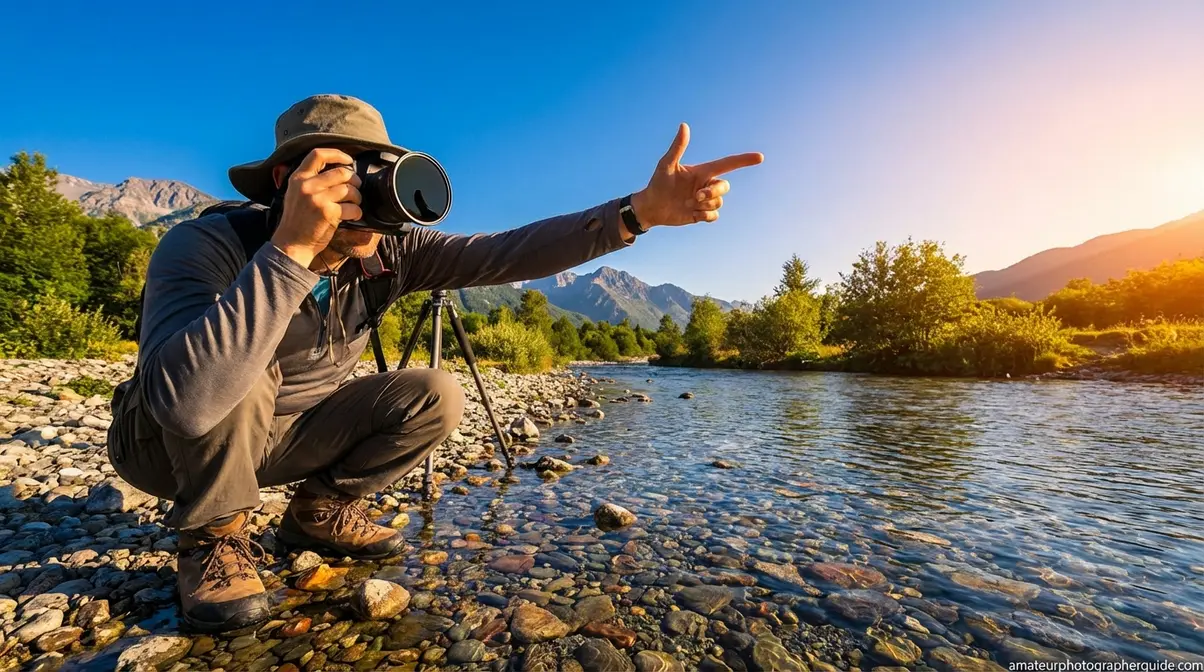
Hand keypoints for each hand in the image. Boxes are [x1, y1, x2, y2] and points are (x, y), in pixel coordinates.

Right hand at [271, 148, 363, 267]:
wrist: (291, 244)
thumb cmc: (297, 221)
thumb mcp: (294, 194)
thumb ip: (309, 181)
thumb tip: (337, 170)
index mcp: (298, 178)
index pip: (318, 154)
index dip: (337, 154)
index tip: (348, 160)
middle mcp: (307, 185)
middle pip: (342, 172)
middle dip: (355, 180)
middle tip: (355, 188)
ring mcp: (318, 199)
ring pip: (350, 189)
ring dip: (357, 197)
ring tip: (354, 204)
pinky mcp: (328, 213)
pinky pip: (353, 208)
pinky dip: (357, 213)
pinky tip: (352, 217)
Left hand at [629, 123, 762, 228]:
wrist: (652, 206)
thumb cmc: (658, 182)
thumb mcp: (666, 164)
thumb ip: (678, 147)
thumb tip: (684, 126)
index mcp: (702, 171)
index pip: (727, 164)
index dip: (743, 160)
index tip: (759, 157)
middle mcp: (706, 185)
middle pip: (725, 186)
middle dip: (713, 192)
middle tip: (696, 196)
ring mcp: (705, 200)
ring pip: (719, 202)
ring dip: (705, 205)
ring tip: (688, 204)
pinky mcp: (701, 214)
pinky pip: (714, 216)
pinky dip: (705, 216)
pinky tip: (692, 214)